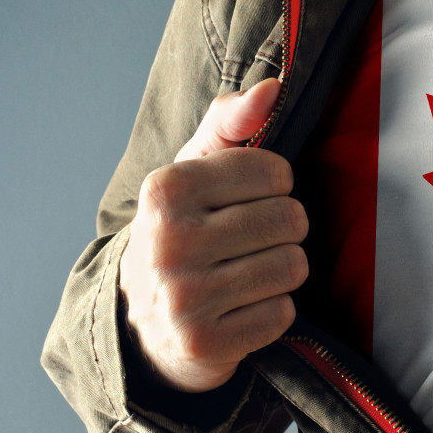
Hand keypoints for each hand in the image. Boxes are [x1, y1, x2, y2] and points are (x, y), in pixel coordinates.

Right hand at [118, 78, 308, 392]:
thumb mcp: (194, 170)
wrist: (141, 324)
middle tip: (251, 241)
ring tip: (248, 273)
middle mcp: (168, 242)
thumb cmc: (182, 231)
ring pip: (292, 267)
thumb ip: (232, 122)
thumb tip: (272, 89)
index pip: (274, 171)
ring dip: (282, 271)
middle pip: (290, 220)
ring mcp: (184, 298)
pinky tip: (242, 309)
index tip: (250, 198)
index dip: (276, 185)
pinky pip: (282, 314)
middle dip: (284, 229)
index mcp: (165, 190)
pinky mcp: (205, 343)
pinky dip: (273, 312)